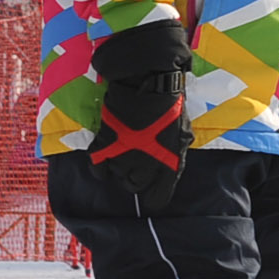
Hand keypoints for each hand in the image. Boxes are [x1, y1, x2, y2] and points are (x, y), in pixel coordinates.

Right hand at [87, 23, 191, 213]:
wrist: (150, 82)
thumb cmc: (170, 106)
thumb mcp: (181, 134)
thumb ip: (173, 154)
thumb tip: (168, 166)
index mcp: (170, 163)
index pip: (159, 197)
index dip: (154, 196)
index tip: (150, 192)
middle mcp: (148, 165)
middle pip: (134, 188)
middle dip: (133, 181)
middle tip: (134, 166)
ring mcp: (126, 155)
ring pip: (116, 176)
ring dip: (117, 169)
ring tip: (121, 154)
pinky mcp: (107, 143)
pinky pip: (97, 167)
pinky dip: (98, 167)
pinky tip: (101, 160)